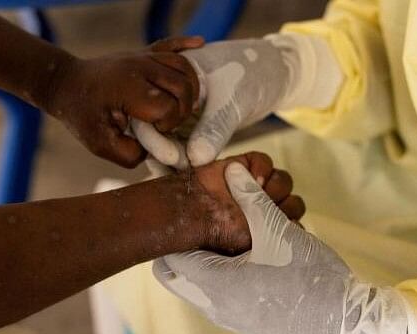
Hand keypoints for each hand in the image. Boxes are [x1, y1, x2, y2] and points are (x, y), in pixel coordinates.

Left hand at [43, 36, 203, 167]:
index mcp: (128, 89)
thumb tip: (155, 150)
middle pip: (183, 86)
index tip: (155, 131)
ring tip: (186, 105)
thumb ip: (130, 154)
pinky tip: (200, 43)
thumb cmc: (82, 115)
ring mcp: (142, 57)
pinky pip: (170, 44)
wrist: (65, 83)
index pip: (168, 106)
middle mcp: (139, 68)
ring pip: (183, 67)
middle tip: (169, 122)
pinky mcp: (143, 53)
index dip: (168, 124)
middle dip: (183, 110)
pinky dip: (186, 44)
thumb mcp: (100, 144)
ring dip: (192, 88)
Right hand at [135, 38, 291, 167]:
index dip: (154, 137)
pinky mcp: (189, 125)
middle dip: (160, 152)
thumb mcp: (231, 100)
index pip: (147, 109)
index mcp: (165, 76)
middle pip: (150, 127)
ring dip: (171, 159)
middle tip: (178, 173)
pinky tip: (191, 175)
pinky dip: (184, 159)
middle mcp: (164, 93)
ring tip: (183, 178)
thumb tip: (195, 160)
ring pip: (165, 140)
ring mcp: (176, 110)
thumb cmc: (250, 74)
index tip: (172, 158)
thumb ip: (214, 128)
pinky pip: (180, 144)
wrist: (269, 72)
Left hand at [154, 163, 412, 333]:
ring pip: (199, 283)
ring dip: (209, 256)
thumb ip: (251, 198)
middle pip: (178, 272)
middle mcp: (213, 304)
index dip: (176, 230)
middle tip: (206, 221)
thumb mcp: (278, 231)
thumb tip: (233, 171)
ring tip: (231, 233)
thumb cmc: (308, 277)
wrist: (342, 322)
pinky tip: (250, 253)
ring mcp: (228, 315)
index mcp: (214, 282)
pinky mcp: (244, 319)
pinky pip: (219, 293)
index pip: (169, 257)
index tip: (187, 211)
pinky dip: (224, 271)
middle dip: (189, 244)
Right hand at [177, 152, 304, 253]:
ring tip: (256, 192)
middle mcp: (265, 208)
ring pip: (284, 181)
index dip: (292, 223)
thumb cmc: (222, 232)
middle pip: (295, 203)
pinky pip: (266, 162)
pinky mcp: (247, 166)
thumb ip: (280, 232)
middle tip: (265, 211)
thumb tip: (299, 227)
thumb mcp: (254, 239)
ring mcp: (257, 186)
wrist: (194, 210)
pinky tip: (251, 177)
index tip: (281, 226)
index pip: (296, 224)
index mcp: (268, 231)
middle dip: (284, 206)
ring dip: (274, 187)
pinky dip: (261, 168)